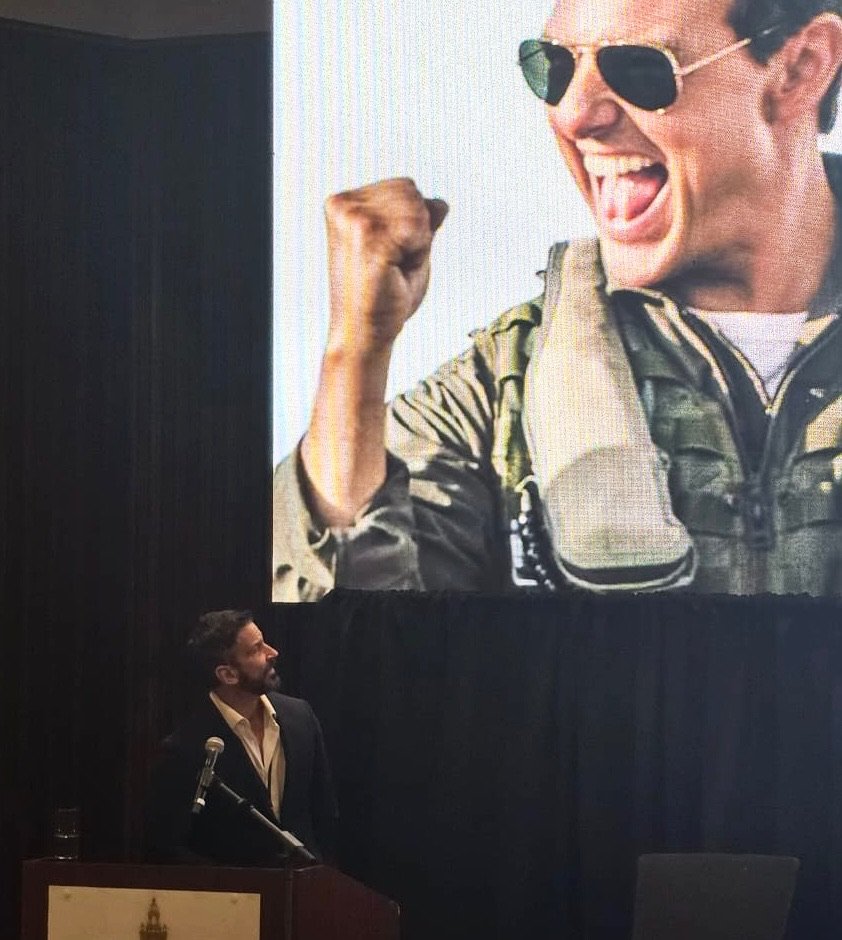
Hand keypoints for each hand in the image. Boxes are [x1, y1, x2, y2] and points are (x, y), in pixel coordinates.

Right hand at [324, 178, 448, 352]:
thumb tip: (440, 203)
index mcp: (344, 203)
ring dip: (416, 243)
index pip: (405, 187)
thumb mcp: (408, 251)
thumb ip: (421, 222)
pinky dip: (417, 252)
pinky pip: (417, 228)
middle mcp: (343, 204)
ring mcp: (352, 217)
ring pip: (416, 208)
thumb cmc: (385, 297)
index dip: (412, 224)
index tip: (388, 255)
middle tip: (392, 265)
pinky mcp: (366, 234)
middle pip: (411, 192)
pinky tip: (393, 272)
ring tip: (392, 269)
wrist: (365, 334)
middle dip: (415, 230)